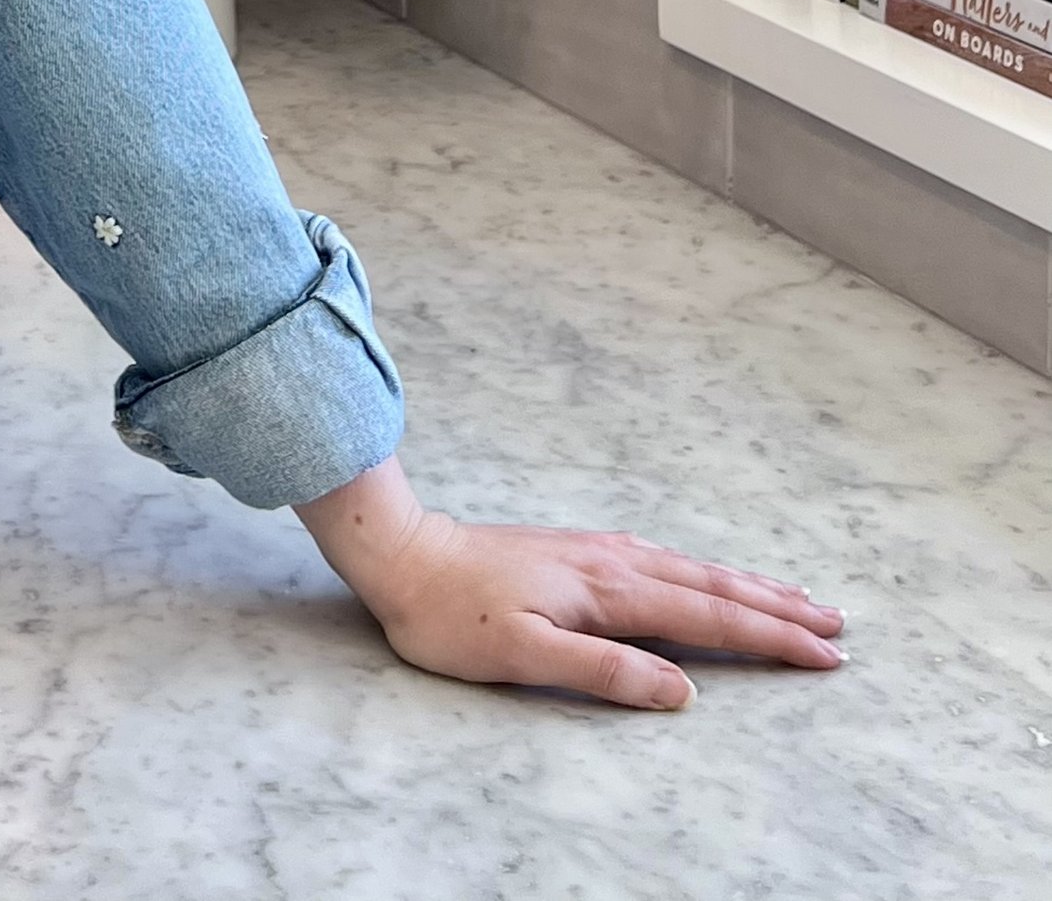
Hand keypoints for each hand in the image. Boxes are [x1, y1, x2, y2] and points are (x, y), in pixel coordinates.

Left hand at [296, 456, 844, 710]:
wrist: (403, 555)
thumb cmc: (453, 618)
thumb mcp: (524, 655)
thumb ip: (605, 672)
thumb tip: (685, 689)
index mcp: (609, 592)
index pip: (709, 616)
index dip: (770, 637)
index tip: (827, 653)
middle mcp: (614, 564)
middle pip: (714, 586)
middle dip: (779, 607)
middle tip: (838, 625)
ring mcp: (599, 553)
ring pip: (693, 569)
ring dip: (750, 585)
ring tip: (797, 598)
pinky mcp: (580, 552)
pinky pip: (665, 562)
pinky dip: (706, 572)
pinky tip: (710, 576)